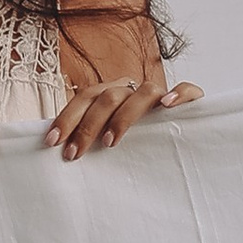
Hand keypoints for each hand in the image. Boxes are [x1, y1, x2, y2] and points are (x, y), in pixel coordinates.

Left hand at [47, 74, 204, 160]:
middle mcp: (134, 90)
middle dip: (88, 124)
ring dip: (124, 116)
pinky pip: (187, 89)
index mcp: (113, 95)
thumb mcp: (112, 140)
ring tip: (110, 143)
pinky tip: (167, 106)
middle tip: (75, 153)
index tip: (52, 142)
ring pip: (142, 92)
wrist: (185, 139)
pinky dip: (178, 94)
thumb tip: (58, 153)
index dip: (67, 118)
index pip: (85, 99)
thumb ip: (93, 141)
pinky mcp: (191, 100)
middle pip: (108, 96)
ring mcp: (161, 94)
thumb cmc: (141, 144)